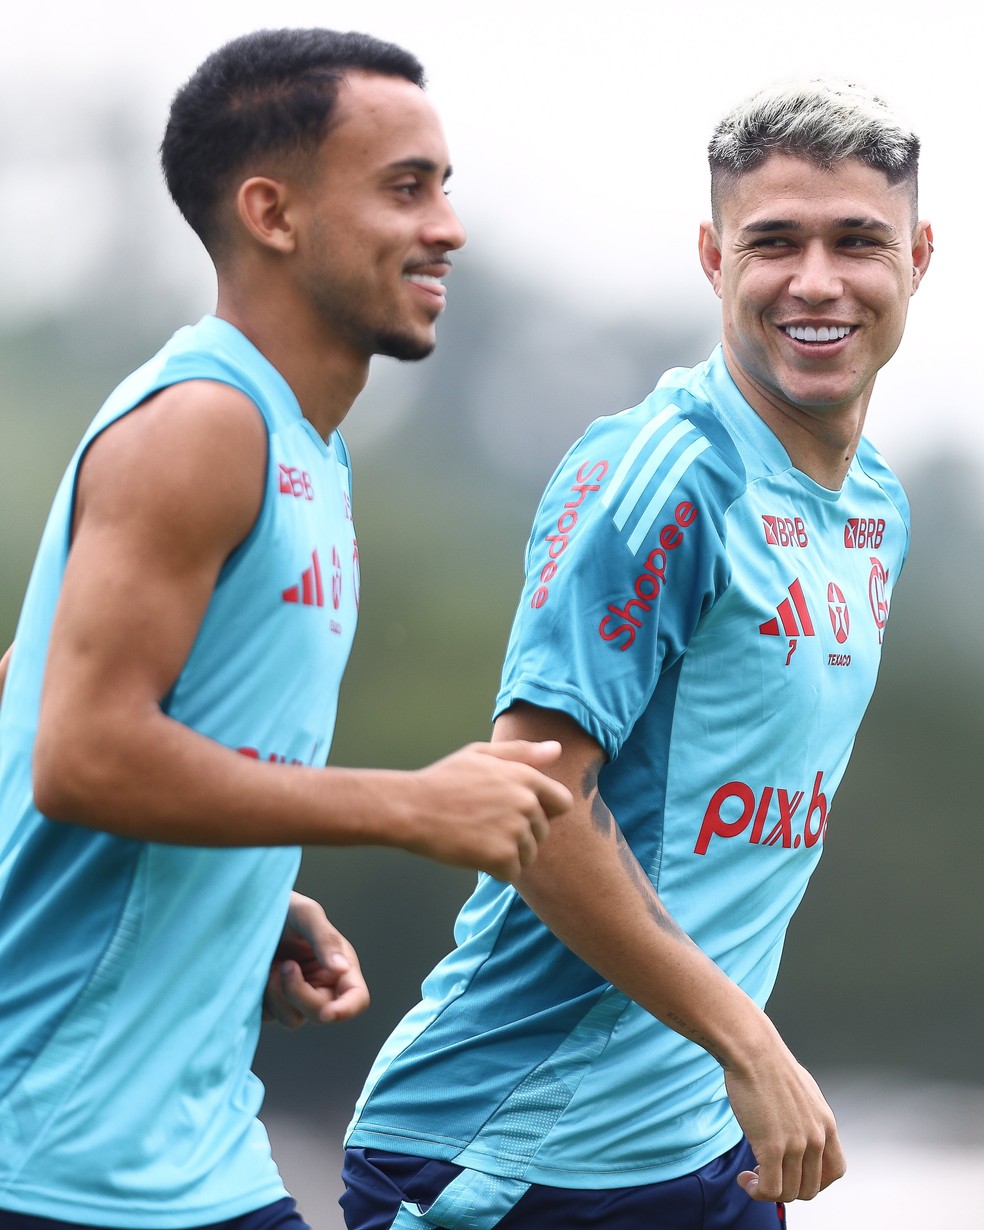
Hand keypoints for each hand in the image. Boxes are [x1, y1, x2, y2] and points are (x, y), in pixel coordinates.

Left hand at [263, 891, 368, 1027]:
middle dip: (299, 995)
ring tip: (270, 967)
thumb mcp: (306, 914)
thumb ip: (326, 939)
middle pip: (321, 1013)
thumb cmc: (283, 907)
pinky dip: (263, 998)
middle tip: (286, 965)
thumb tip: (342, 969)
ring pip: (293, 1019)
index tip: (326, 1013)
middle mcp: (321, 984)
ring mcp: (296, 996)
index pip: (356, 998)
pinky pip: (270, 1015)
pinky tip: (260, 972)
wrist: (247, 911)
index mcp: (340, 966)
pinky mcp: (273, 1001)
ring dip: (278, 996)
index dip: (347, 1010)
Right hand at [406, 740, 571, 880]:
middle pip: (542, 832)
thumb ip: (522, 753)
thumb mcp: (481, 755)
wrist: (411, 808)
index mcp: (526, 777)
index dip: (543, 810)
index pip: (562, 803)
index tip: (517, 813)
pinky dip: (496, 870)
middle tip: (485, 824)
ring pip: (528, 854)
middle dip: (520, 834)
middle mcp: (526, 803)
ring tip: (478, 838)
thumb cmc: (444, 780)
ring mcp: (515, 830)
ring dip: (508, 854)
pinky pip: (513, 872)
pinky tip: (474, 853)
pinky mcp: (501, 856)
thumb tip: (557, 749)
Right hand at [725, 1045, 845, 1202]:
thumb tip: (795, 1125)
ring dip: (768, 1192)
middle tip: (767, 1175)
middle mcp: (816, 1137)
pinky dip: (756, 1191)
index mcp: (826, 1123)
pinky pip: (770, 1188)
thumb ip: (806, 1114)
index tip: (794, 1175)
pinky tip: (744, 1179)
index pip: (835, 1171)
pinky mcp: (771, 1147)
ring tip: (751, 1177)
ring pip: (789, 1193)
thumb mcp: (802, 1090)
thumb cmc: (769, 1063)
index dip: (816, 1181)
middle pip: (810, 1188)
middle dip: (787, 1188)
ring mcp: (796, 1144)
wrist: (752, 1050)